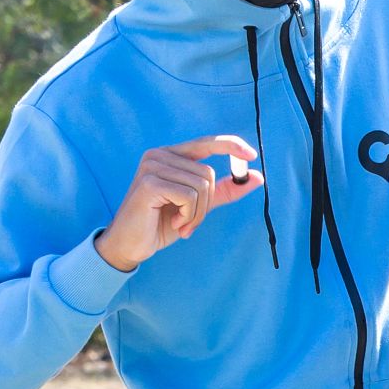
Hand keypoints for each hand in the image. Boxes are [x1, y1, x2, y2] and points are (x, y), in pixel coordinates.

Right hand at [95, 136, 263, 271]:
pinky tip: (174, 223)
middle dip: (206, 204)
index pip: (206, 143)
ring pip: (200, 186)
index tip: (252, 154)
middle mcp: (159, 154)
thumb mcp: (199, 205)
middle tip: (190, 222)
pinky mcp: (149, 183)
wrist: (131, 245)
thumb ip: (224, 190)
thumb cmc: (162, 223)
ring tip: (181, 224)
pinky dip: (188, 216)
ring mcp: (152, 166)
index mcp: (170, 155)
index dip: (230, 145)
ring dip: (197, 214)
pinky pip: (189, 197)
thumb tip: (256, 176)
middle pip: (207, 173)